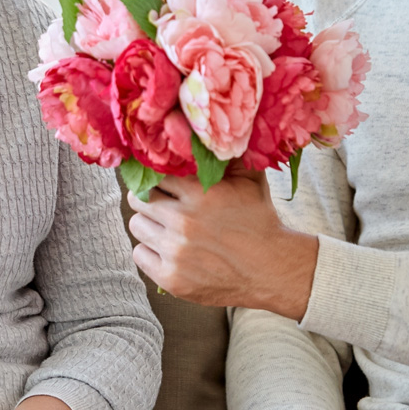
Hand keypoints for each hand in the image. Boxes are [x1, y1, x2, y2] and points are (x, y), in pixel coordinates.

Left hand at [126, 167, 317, 316]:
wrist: (272, 270)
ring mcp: (175, 253)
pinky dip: (150, 251)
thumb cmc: (260, 220)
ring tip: (166, 225)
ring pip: (136, 225)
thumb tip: (210, 130)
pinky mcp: (171, 279)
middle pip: (138, 199)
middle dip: (149, 197)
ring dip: (149, 223)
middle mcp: (184, 222)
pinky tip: (168, 248)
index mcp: (201, 194)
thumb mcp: (250, 180)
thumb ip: (228, 154)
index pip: (154, 175)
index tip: (163, 180)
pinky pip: (139, 255)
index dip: (158, 176)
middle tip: (162, 201)